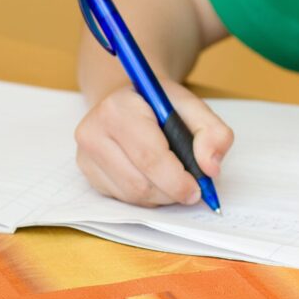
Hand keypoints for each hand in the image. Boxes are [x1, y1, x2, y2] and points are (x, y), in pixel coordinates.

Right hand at [74, 79, 233, 206]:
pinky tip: (152, 177)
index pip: (149, 156)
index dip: (177, 180)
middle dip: (171, 192)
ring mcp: (86, 155)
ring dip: (160, 196)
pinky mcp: (87, 173)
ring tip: (172, 178)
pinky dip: (145, 196)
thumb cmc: (158, 104)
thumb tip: (210, 167)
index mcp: (118, 109)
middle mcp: (93, 132)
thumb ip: (213, 132)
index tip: (198, 188)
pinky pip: (122, 199)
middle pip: (139, 184)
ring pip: (132, 196)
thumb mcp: (192, 106)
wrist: (128, 99)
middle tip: (191, 188)